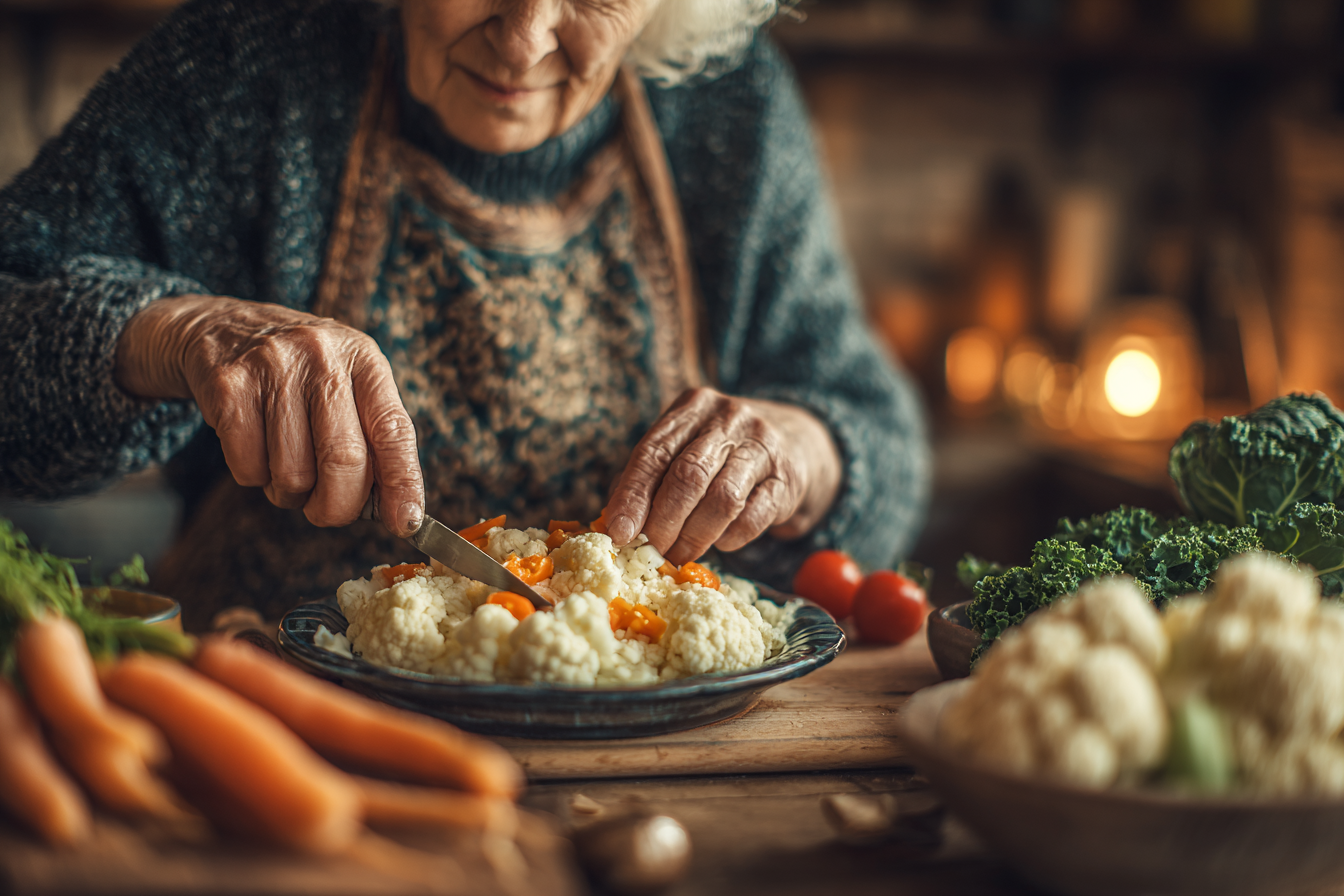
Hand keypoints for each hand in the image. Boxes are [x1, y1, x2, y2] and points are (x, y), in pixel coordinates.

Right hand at [113, 295, 424, 535]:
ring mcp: (273, 368)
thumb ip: (373, 438)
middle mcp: (323, 357)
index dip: (403, 484)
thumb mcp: (347, 385)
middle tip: (326, 510)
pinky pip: (249, 468)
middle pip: (343, 462)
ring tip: (285, 465)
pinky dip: (253, 477)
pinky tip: (255, 448)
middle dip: (337, 506)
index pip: (394, 431)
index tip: (405, 523)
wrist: (223, 330)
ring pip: (293, 475)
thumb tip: (395, 510)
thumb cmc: (300, 374)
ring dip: (290, 492)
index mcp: (364, 360)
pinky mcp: (229, 387)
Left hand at [603, 388, 840, 564]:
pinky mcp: (786, 478)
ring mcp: (762, 445)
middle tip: (651, 552)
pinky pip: (753, 517)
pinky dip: (730, 538)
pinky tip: (719, 542)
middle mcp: (728, 418)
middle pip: (688, 476)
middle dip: (664, 522)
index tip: (619, 533)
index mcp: (691, 406)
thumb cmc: (719, 452)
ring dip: (695, 536)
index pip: (654, 452)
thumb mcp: (682, 447)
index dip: (633, 496)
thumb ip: (647, 478)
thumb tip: (614, 524)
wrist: (792, 442)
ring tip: (680, 554)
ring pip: (722, 499)